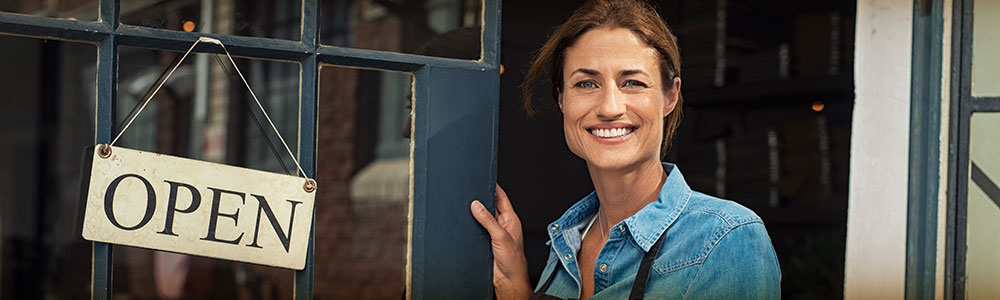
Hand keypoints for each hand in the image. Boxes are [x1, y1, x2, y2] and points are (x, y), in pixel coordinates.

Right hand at [471, 184, 532, 299]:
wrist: (508, 280)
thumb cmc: (513, 261)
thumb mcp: (500, 236)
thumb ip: (488, 220)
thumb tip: (477, 205)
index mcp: (511, 219)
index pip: (501, 197)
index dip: (494, 187)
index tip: (485, 177)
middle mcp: (502, 224)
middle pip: (490, 206)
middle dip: (481, 199)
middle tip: (470, 190)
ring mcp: (493, 233)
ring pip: (482, 217)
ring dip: (475, 213)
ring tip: (465, 205)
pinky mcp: (485, 242)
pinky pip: (476, 228)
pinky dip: (471, 224)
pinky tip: (464, 222)